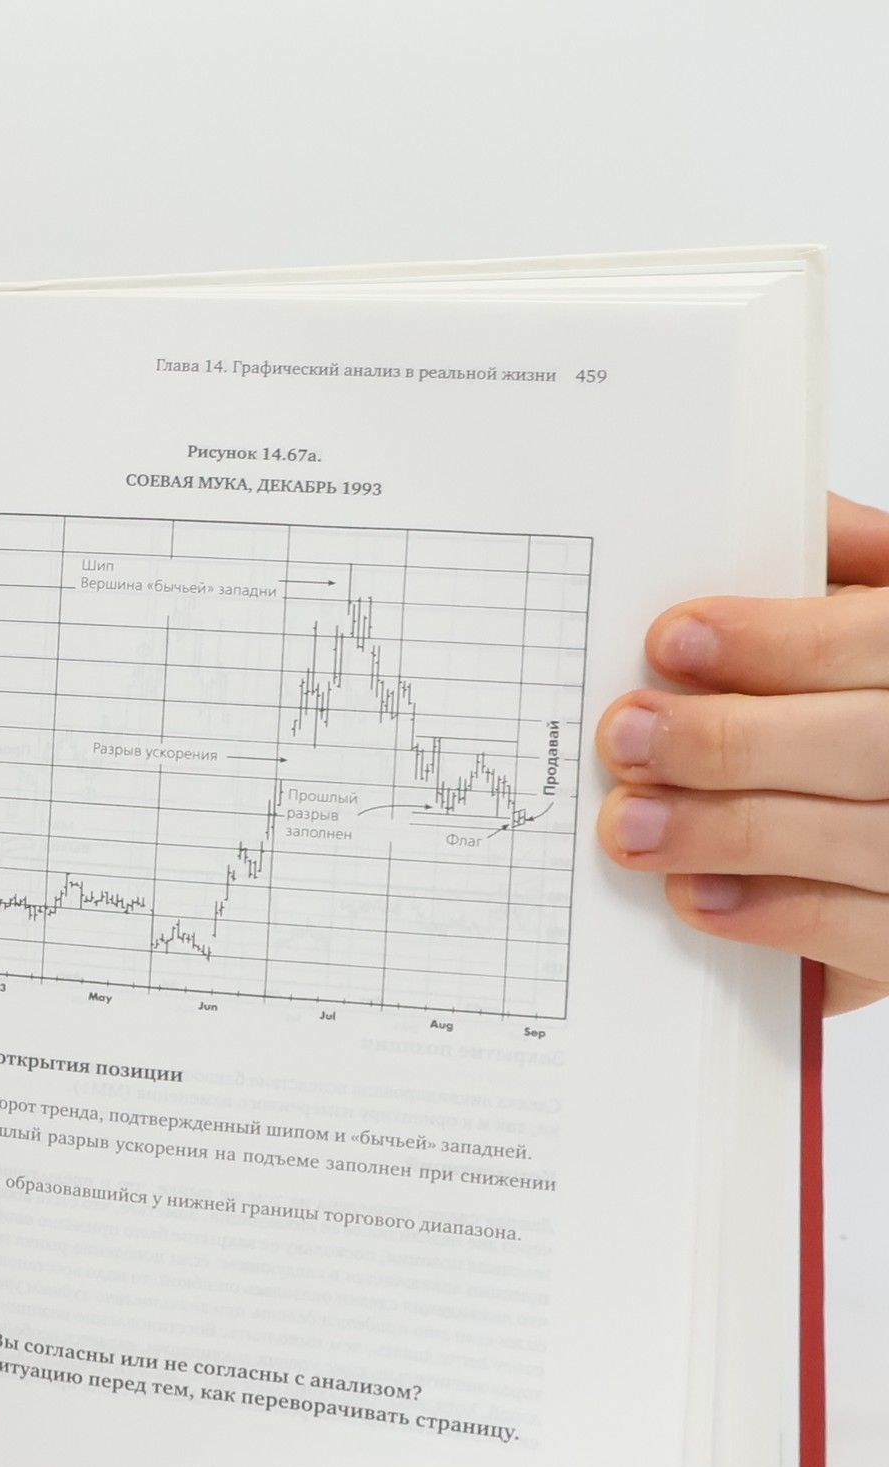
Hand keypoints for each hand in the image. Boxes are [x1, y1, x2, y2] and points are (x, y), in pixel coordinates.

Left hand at [596, 493, 888, 1014]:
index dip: (779, 640)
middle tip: (623, 738)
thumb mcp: (874, 613)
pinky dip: (771, 915)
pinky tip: (694, 898)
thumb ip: (843, 568)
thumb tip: (788, 516)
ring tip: (628, 826)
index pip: (880, 639)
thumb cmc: (869, 700)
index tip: (672, 640)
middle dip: (729, 741)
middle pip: (864, 743)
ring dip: (725, 833)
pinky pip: (860, 932)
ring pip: (855, 840)